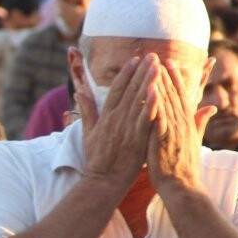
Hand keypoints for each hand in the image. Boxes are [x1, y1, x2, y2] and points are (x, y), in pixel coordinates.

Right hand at [78, 54, 160, 192]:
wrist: (103, 182)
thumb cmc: (97, 159)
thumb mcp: (88, 133)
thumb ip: (87, 111)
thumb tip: (79, 93)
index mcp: (105, 117)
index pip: (115, 90)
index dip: (126, 74)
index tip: (135, 59)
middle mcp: (115, 120)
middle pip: (129, 91)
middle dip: (140, 72)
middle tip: (151, 55)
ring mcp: (125, 129)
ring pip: (138, 101)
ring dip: (148, 82)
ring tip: (158, 66)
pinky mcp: (135, 139)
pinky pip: (144, 119)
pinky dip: (150, 105)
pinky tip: (158, 92)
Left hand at [147, 60, 214, 197]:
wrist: (181, 186)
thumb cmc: (183, 164)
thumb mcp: (194, 140)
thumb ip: (200, 122)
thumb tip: (209, 108)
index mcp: (186, 122)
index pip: (181, 96)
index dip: (175, 79)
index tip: (169, 62)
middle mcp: (181, 123)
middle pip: (173, 95)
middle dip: (165, 75)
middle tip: (157, 57)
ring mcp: (173, 131)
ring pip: (166, 103)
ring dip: (160, 84)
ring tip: (152, 68)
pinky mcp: (164, 140)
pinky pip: (159, 120)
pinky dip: (155, 106)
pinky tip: (150, 93)